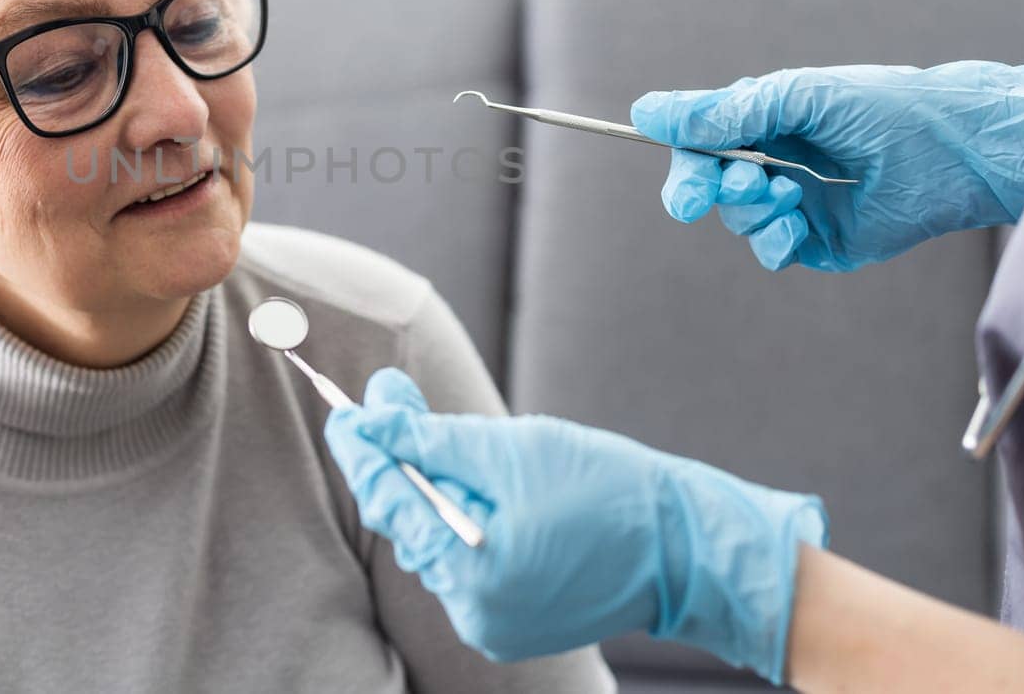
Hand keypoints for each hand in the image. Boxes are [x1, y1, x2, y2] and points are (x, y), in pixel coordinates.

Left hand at [323, 368, 826, 683]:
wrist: (682, 543)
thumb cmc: (604, 487)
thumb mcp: (507, 449)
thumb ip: (429, 438)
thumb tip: (372, 416)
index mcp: (470, 571)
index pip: (388, 499)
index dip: (360, 448)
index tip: (341, 410)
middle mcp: (471, 612)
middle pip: (409, 520)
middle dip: (402, 459)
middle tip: (395, 398)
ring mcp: (490, 625)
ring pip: (436, 540)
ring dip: (439, 490)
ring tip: (474, 450)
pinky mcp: (509, 624)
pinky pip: (466, 562)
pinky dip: (468, 522)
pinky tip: (498, 494)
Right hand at [629, 60, 1023, 270]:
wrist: (959, 155)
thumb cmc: (887, 109)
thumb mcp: (798, 97)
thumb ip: (724, 110)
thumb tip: (646, 112)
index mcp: (766, 121)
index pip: (700, 141)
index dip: (682, 157)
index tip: (677, 167)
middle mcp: (775, 162)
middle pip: (706, 185)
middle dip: (698, 190)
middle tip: (697, 197)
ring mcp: (796, 204)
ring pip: (735, 219)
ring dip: (748, 207)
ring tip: (785, 190)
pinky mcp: (819, 242)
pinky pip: (771, 252)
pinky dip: (772, 240)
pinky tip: (795, 222)